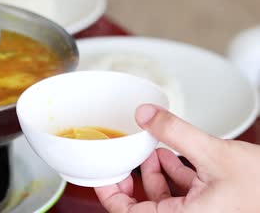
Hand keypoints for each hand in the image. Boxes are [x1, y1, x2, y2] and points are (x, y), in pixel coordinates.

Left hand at [95, 104, 259, 212]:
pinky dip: (174, 176)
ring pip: (163, 199)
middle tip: (125, 157)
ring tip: (151, 148)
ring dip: (153, 173)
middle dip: (133, 178)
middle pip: (142, 205)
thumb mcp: (216, 154)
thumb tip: (145, 114)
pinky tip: (172, 155)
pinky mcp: (212, 209)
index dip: (110, 193)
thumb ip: (175, 132)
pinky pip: (182, 196)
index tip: (102, 173)